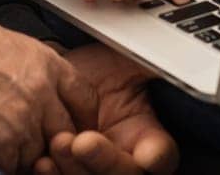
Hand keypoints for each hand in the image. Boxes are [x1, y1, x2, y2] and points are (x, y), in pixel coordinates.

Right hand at [0, 13, 99, 173]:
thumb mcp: (11, 44)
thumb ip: (37, 71)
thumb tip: (47, 95)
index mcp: (48, 64)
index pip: (85, 99)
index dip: (80, 118)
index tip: (72, 126)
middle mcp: (42, 93)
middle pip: (67, 132)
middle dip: (53, 141)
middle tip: (32, 140)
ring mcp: (23, 121)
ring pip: (39, 154)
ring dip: (24, 154)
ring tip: (1, 139)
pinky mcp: (0, 145)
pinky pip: (13, 167)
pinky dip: (2, 162)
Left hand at [34, 44, 178, 174]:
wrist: (51, 77)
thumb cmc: (93, 71)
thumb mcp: (126, 61)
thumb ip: (151, 65)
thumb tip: (177, 56)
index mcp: (148, 139)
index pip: (162, 156)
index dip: (156, 157)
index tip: (146, 153)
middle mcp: (124, 162)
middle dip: (105, 163)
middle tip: (83, 141)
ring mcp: (94, 171)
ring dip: (74, 171)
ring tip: (58, 143)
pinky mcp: (65, 171)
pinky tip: (42, 161)